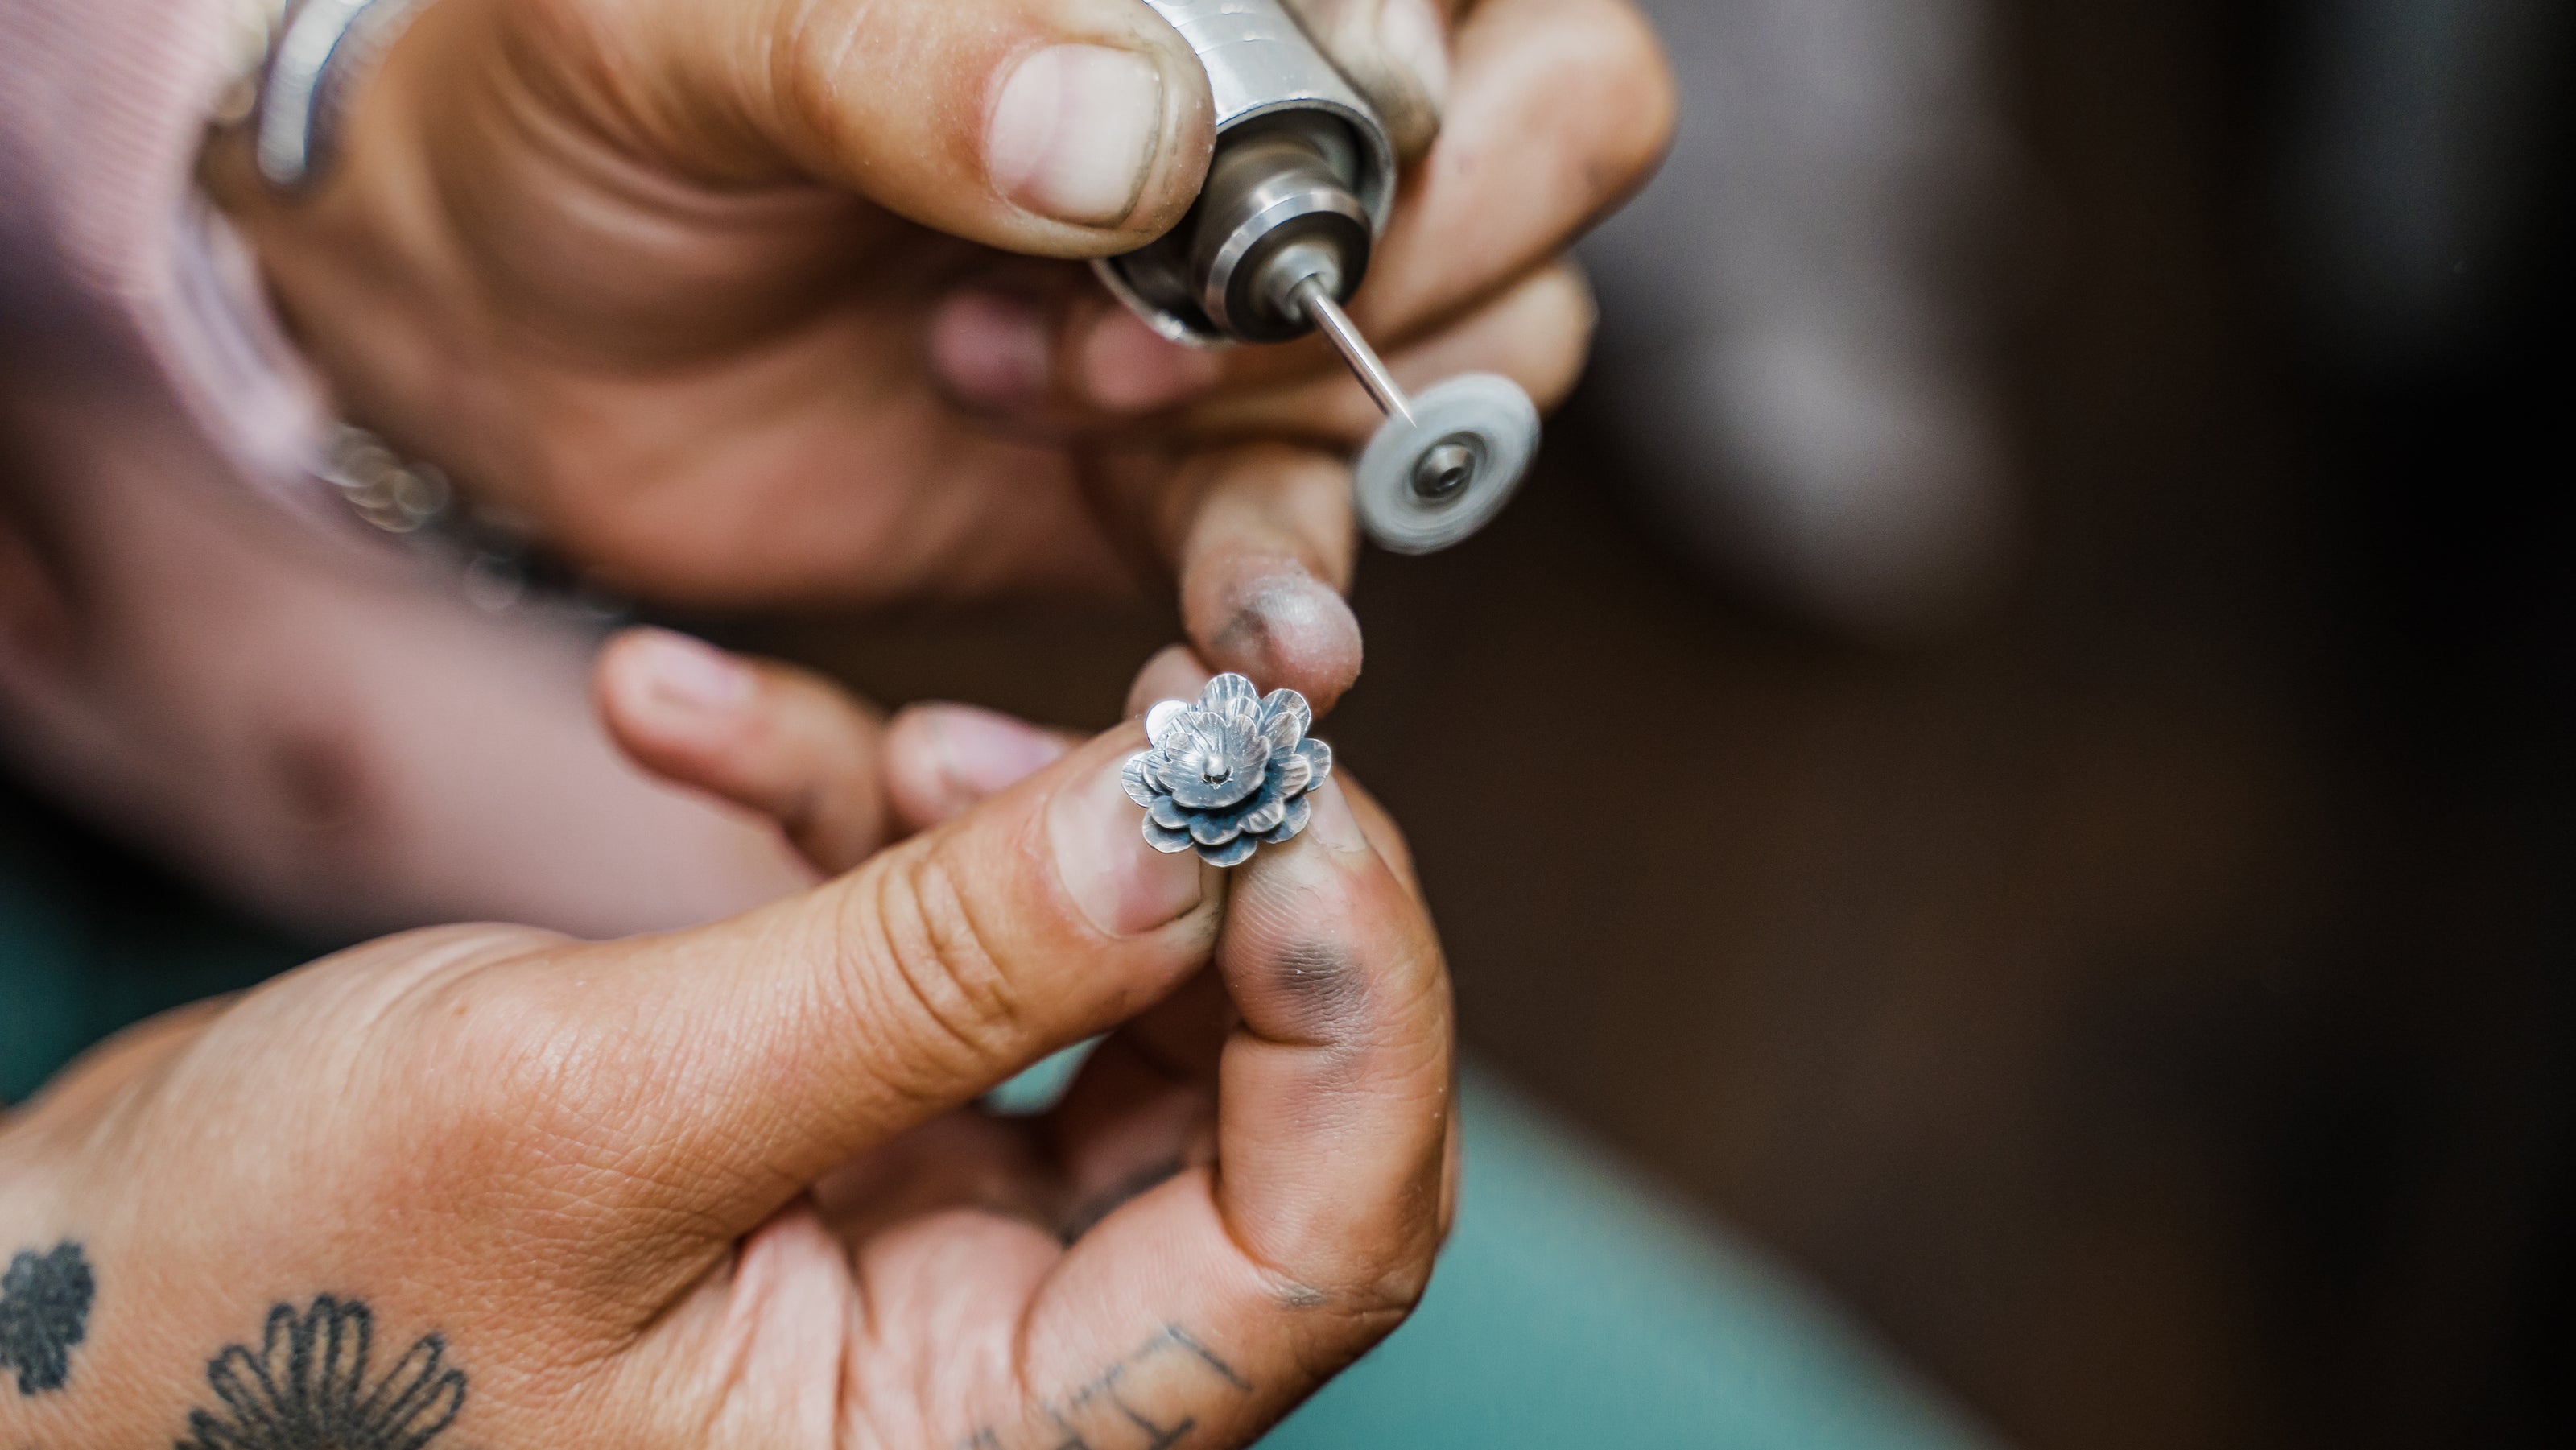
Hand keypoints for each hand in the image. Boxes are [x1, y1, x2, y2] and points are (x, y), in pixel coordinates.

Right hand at [0, 641, 1451, 1446]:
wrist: (60, 1332)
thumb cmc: (260, 1321)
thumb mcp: (586, 1121)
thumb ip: (913, 982)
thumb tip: (1191, 827)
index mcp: (983, 1435)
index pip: (1317, 1240)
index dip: (1359, 997)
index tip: (1282, 782)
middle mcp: (996, 1351)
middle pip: (1248, 1087)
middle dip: (1189, 864)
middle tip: (1122, 703)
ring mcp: (929, 1229)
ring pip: (1096, 979)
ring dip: (1002, 817)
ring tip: (862, 735)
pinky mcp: (841, 1121)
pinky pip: (927, 943)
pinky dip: (839, 815)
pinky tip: (684, 717)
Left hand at [207, 0, 1672, 707]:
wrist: (484, 298)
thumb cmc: (581, 89)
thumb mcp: (700, 26)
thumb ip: (920, 50)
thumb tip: (1141, 139)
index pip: (1478, 1)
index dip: (1407, 97)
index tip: (1206, 174)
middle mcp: (1275, 122)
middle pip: (1545, 169)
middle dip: (1390, 273)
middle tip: (1135, 314)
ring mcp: (1245, 309)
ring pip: (1467, 372)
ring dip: (1305, 434)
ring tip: (1047, 403)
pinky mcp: (1173, 485)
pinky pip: (1310, 555)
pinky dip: (1278, 609)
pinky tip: (1215, 651)